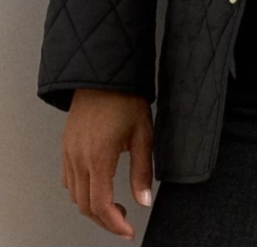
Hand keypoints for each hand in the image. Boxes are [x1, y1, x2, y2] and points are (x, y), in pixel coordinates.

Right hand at [62, 88, 154, 239]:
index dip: (114, 224)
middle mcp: (79, 158)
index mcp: (99, 157)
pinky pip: (68, 180)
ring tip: (114, 206)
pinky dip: (80, 192)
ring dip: (91, 208)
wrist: (103, 74)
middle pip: (84, 206)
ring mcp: (69, 152)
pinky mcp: (66, 146)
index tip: (127, 231)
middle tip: (124, 221)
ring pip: (74, 195)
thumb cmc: (126, 99)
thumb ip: (142, 171)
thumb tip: (144, 201)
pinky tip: (97, 187)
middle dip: (104, 220)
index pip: (100, 205)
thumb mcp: (143, 134)